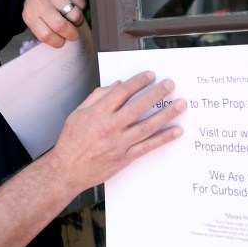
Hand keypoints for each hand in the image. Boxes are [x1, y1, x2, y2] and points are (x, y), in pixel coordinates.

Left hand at [22, 0, 86, 47]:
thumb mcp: (34, 14)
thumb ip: (43, 28)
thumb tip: (60, 41)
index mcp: (30, 14)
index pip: (45, 35)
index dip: (58, 42)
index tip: (62, 41)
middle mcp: (39, 2)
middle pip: (61, 26)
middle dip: (72, 34)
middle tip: (73, 33)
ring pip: (75, 15)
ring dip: (78, 20)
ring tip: (73, 17)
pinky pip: (81, 2)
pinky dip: (81, 6)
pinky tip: (74, 3)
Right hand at [45, 71, 185, 193]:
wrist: (67, 170)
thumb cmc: (71, 141)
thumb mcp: (78, 113)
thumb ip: (98, 97)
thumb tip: (118, 84)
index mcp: (97, 114)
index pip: (122, 92)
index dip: (138, 82)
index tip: (150, 75)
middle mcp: (110, 127)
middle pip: (138, 107)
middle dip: (157, 94)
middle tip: (170, 85)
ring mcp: (119, 144)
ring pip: (148, 126)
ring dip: (166, 114)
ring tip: (180, 104)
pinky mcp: (125, 157)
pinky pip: (148, 146)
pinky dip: (164, 138)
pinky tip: (176, 131)